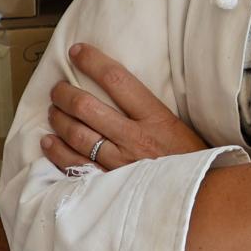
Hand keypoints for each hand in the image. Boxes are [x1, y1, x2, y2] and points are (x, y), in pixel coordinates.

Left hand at [42, 42, 209, 173]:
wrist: (202, 199)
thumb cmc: (194, 163)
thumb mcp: (180, 128)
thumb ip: (152, 113)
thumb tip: (124, 93)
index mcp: (156, 118)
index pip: (118, 80)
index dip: (93, 62)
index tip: (78, 51)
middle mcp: (134, 138)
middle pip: (87, 107)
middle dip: (65, 93)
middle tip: (58, 88)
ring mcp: (119, 163)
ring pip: (76, 135)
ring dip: (58, 119)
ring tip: (52, 110)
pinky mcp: (109, 185)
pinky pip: (73, 166)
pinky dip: (56, 152)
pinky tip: (48, 142)